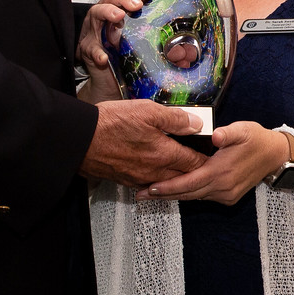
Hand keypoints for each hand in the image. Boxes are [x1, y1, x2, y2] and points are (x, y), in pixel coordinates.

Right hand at [75, 0, 169, 101]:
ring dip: (108, 12)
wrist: (110, 70)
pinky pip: (90, 49)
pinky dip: (96, 52)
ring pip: (96, 14)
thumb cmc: (123, 37)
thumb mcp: (138, 14)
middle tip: (137, 4)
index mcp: (118, 3)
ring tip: (119, 16)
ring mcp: (94, 29)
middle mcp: (104, 12)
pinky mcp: (87, 49)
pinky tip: (103, 56)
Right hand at [79, 100, 205, 185]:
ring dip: (176, 177)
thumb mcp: (147, 111)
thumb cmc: (111, 123)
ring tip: (183, 170)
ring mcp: (138, 178)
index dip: (206, 159)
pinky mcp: (124, 180)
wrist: (78, 140)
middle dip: (195, 172)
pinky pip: (147, 183)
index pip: (194, 162)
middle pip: (183, 176)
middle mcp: (154, 171)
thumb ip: (175, 119)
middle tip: (204, 166)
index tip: (214, 158)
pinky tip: (157, 172)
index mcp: (164, 154)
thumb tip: (196, 124)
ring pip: (165, 182)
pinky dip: (157, 179)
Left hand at [139, 121, 290, 205]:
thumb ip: (228, 133)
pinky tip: (175, 191)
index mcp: (221, 171)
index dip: (168, 186)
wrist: (275, 156)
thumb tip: (215, 135)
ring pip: (194, 197)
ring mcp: (226, 195)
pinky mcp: (228, 197)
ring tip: (152, 194)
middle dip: (163, 195)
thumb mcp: (243, 130)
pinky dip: (188, 194)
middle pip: (187, 194)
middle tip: (140, 195)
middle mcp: (222, 187)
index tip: (149, 187)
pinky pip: (203, 196)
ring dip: (174, 196)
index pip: (189, 182)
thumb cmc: (256, 139)